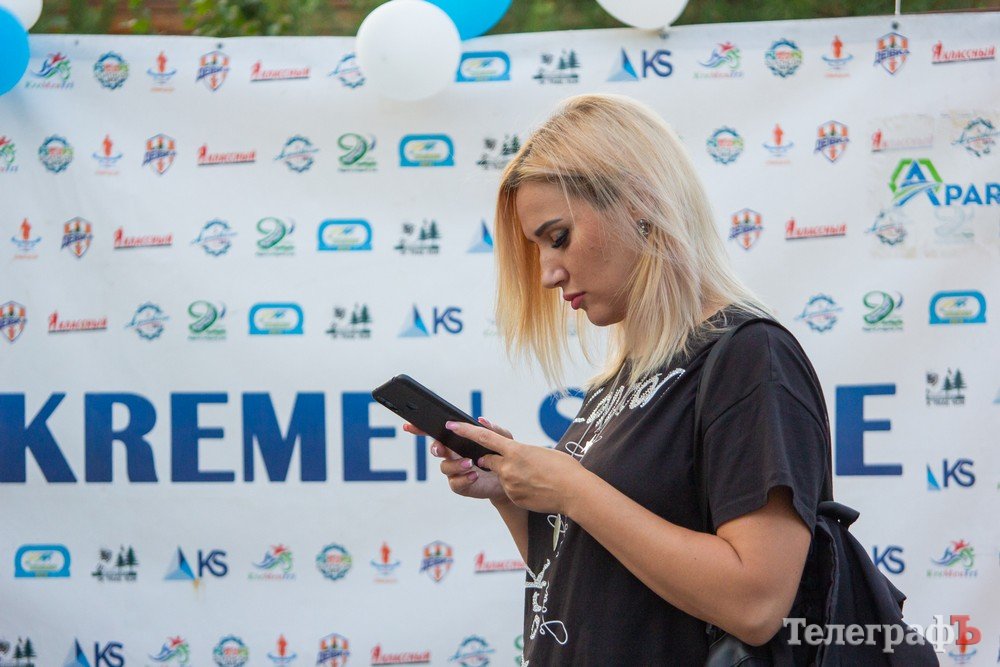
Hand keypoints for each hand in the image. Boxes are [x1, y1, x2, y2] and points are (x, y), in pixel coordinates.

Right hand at [402, 417, 510, 503]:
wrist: (508, 480)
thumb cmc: (501, 456)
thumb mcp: (503, 440)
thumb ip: (494, 430)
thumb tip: (481, 420)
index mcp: (458, 440)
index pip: (437, 432)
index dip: (420, 429)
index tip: (409, 425)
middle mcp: (452, 454)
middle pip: (436, 449)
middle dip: (435, 448)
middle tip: (441, 448)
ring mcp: (454, 470)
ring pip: (445, 467)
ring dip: (456, 464)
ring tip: (470, 463)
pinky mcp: (460, 485)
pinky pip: (455, 483)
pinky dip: (463, 478)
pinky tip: (474, 475)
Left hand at [444, 420, 586, 514]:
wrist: (574, 492)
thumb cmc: (563, 468)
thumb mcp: (540, 452)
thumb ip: (520, 451)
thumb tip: (512, 454)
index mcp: (515, 450)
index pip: (484, 437)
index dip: (466, 430)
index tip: (451, 425)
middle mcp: (508, 467)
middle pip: (488, 460)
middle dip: (491, 460)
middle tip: (512, 463)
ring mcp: (509, 484)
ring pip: (501, 477)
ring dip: (513, 476)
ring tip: (535, 478)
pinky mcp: (514, 497)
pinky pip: (511, 490)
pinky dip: (520, 488)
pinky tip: (536, 489)